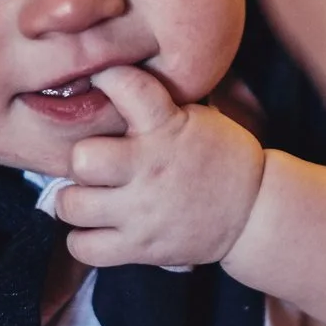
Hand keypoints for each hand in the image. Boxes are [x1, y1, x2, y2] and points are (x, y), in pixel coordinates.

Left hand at [57, 65, 265, 268]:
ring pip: (71, 205)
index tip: (102, 82)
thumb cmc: (219, 157)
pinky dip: (82, 239)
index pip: (123, 84)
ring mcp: (141, 213)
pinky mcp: (139, 248)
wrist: (253, 212)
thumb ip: (154, 103)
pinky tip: (96, 227)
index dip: (105, 77)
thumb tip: (105, 77)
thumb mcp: (194, 117)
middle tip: (93, 163)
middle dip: (81, 158)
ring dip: (74, 200)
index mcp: (165, 127)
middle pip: (82, 159)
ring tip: (89, 196)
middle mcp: (148, 168)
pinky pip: (83, 248)